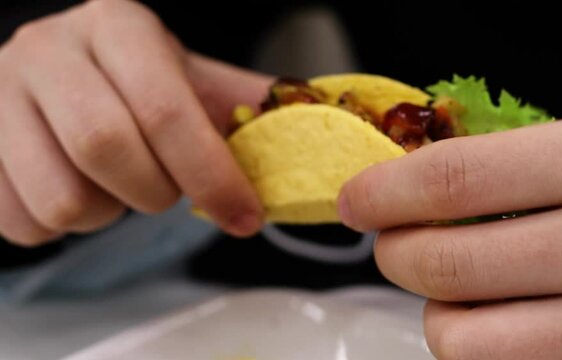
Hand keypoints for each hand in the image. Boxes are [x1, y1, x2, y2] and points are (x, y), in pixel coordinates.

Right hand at [0, 0, 271, 245]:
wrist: (57, 79)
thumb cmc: (132, 83)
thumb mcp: (187, 79)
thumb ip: (241, 105)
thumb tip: (310, 136)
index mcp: (117, 26)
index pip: (166, 110)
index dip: (212, 175)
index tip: (244, 216)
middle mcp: (49, 49)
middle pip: (105, 149)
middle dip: (154, 192)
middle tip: (167, 191)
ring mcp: (0, 95)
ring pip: (62, 197)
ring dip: (108, 212)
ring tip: (118, 186)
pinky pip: (25, 222)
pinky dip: (67, 227)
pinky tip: (81, 190)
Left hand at [339, 115, 561, 358]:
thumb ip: (517, 164)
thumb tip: (414, 182)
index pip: (453, 179)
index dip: (385, 190)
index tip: (356, 199)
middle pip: (440, 264)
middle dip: (393, 252)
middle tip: (393, 241)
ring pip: (457, 337)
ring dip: (434, 310)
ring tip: (456, 287)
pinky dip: (476, 346)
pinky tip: (499, 319)